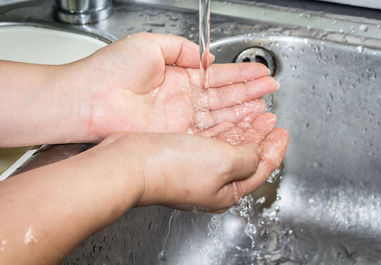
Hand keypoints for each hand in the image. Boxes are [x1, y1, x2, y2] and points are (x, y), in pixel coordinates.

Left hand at [73, 33, 278, 140]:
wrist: (90, 100)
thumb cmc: (111, 70)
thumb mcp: (150, 44)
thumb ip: (180, 49)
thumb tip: (201, 56)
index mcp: (176, 75)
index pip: (214, 75)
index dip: (239, 74)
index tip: (259, 72)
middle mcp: (181, 98)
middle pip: (222, 95)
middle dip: (248, 91)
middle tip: (270, 89)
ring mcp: (179, 117)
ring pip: (220, 112)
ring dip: (244, 108)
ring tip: (265, 104)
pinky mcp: (176, 133)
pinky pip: (208, 129)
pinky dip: (228, 126)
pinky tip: (245, 121)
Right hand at [97, 112, 287, 211]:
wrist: (132, 164)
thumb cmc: (173, 169)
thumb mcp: (224, 162)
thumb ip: (249, 157)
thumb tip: (258, 152)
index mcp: (228, 191)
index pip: (262, 168)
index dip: (276, 148)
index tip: (283, 132)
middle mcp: (213, 183)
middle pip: (247, 157)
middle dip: (261, 136)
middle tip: (270, 119)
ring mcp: (197, 169)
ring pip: (229, 146)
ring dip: (244, 129)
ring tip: (255, 114)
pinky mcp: (183, 155)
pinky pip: (211, 140)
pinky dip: (224, 128)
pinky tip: (227, 119)